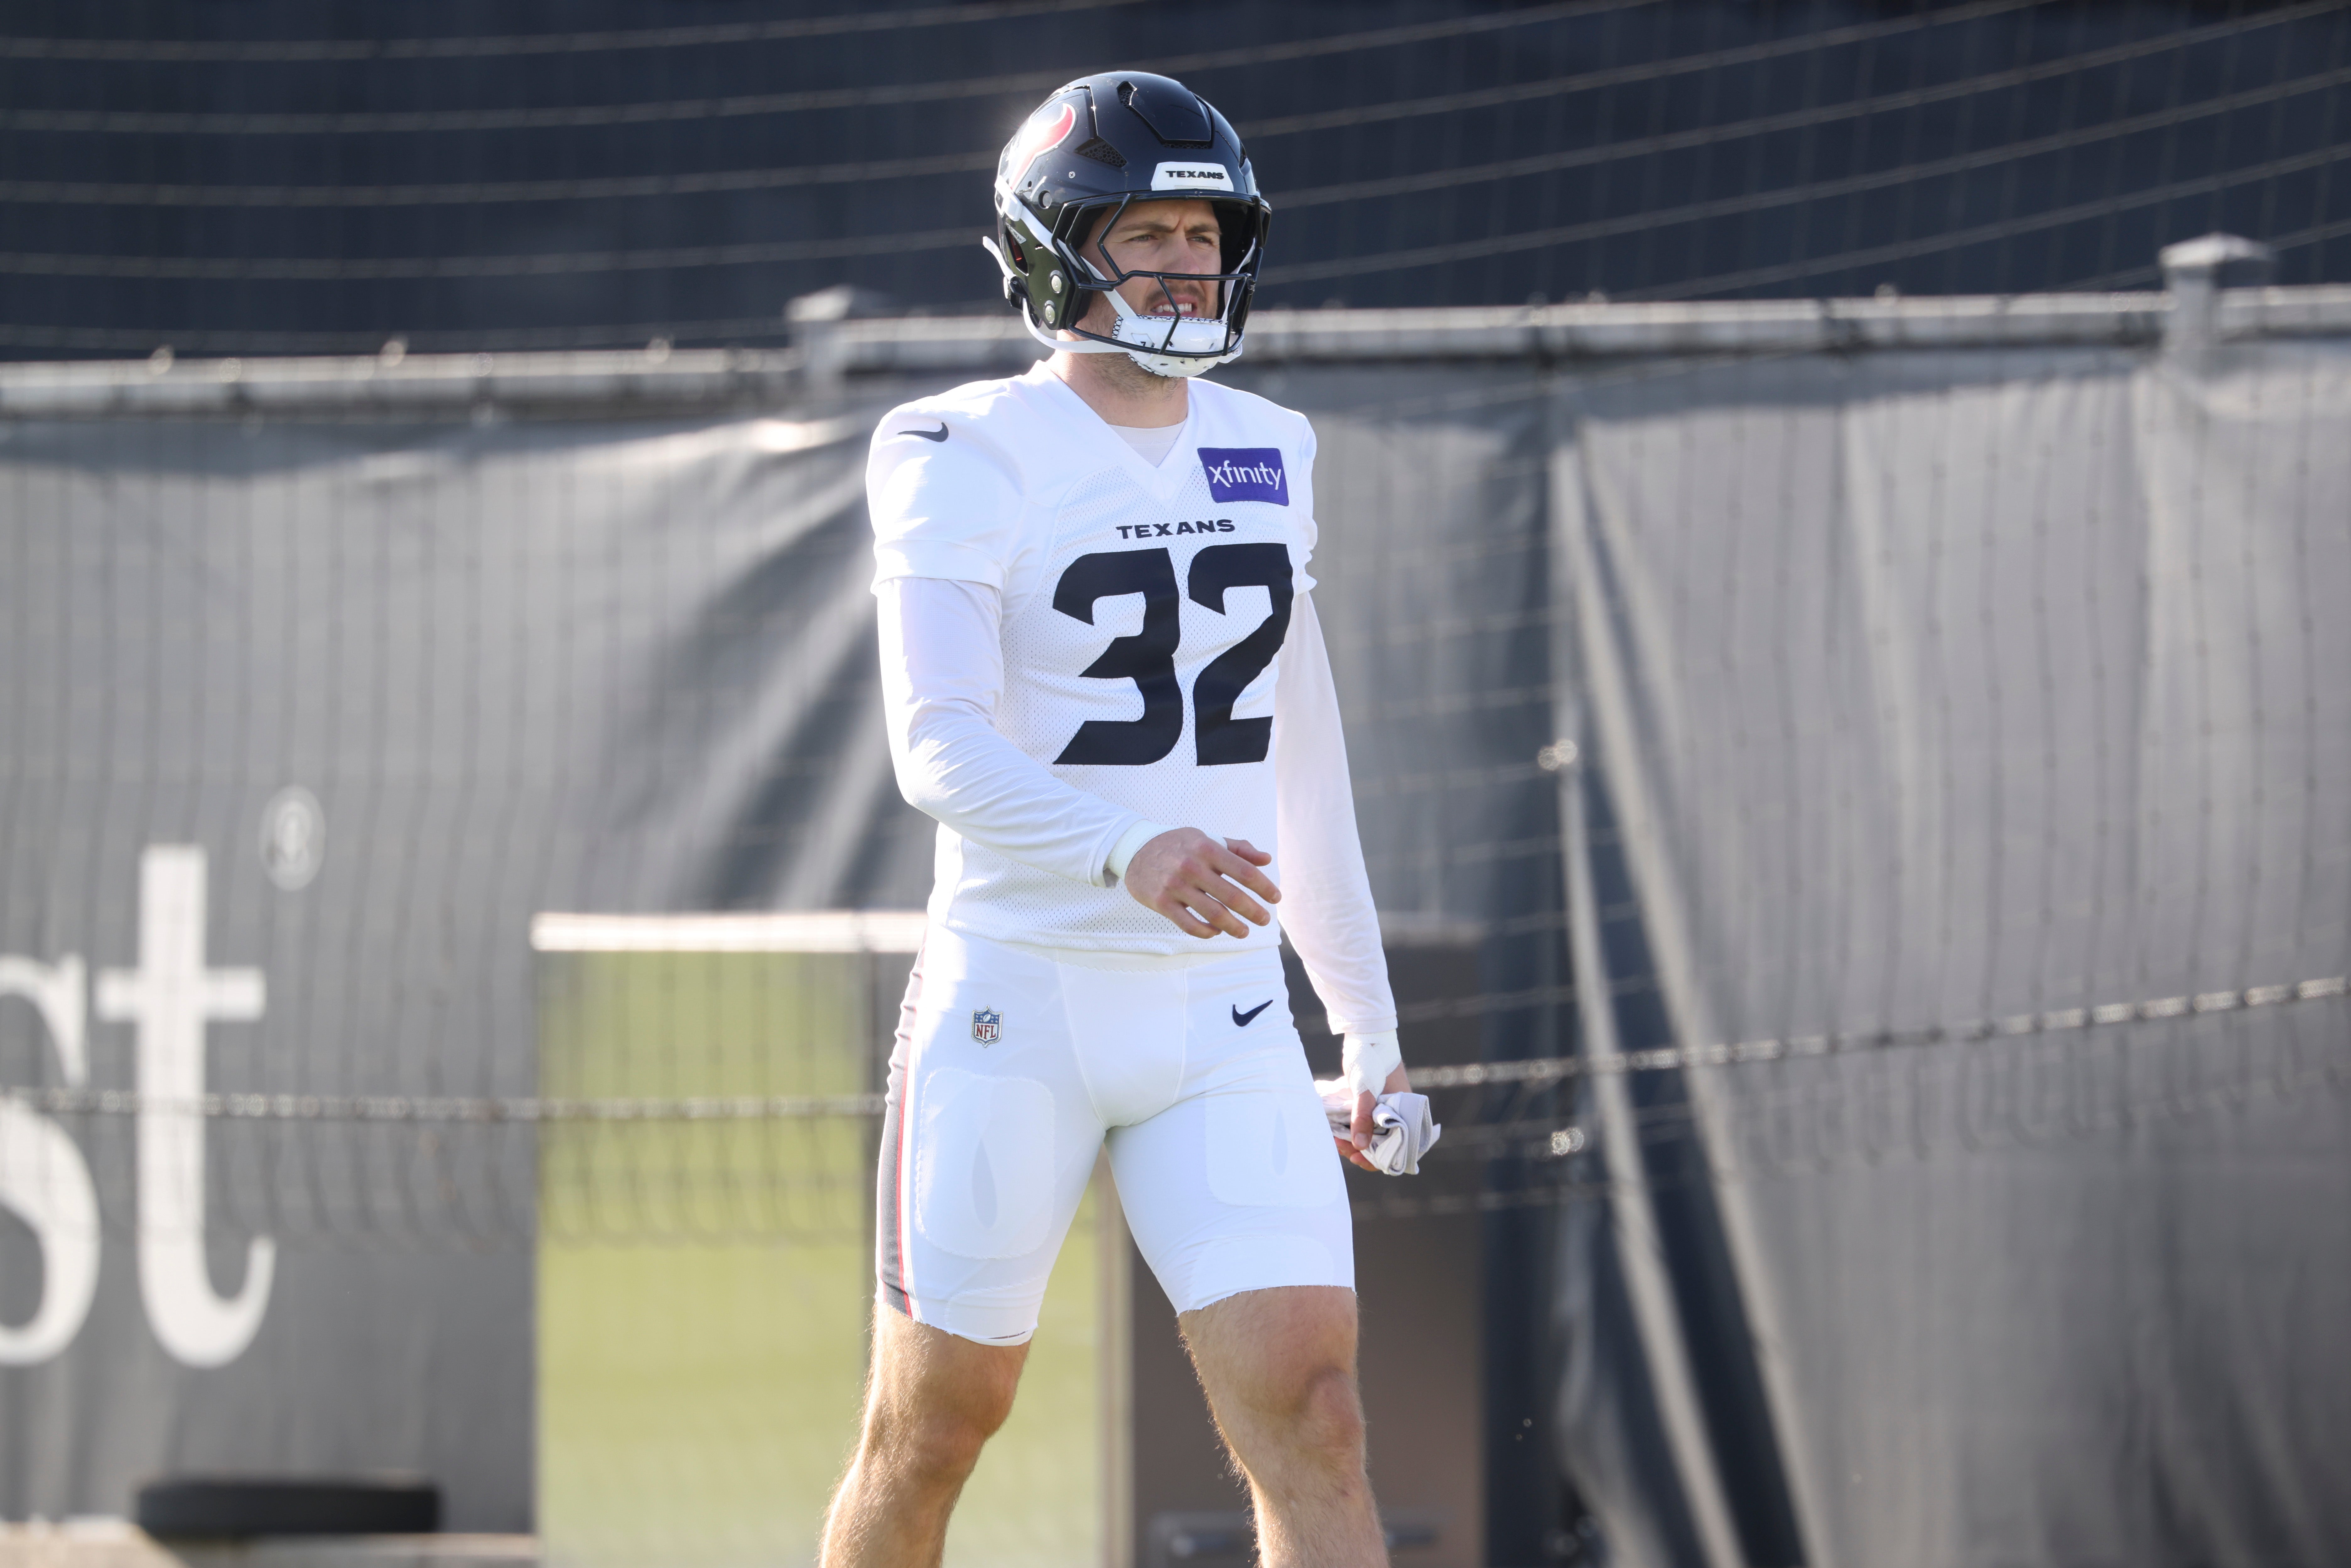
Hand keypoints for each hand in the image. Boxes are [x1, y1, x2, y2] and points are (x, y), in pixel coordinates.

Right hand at [1122, 829, 1280, 938]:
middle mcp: (1192, 866)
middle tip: (1265, 920)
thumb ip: (1238, 849)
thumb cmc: (1178, 845)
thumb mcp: (1207, 839)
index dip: (1264, 887)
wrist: (1135, 849)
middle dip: (1253, 911)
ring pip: (1213, 914)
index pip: (1244, 871)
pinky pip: (1189, 925)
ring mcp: (1175, 886)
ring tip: (1244, 931)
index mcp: (1207, 848)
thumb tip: (1266, 859)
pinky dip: (1206, 932)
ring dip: (1233, 927)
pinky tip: (1216, 931)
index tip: (1276, 898)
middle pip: (1232, 896)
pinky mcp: (1162, 902)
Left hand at [1337, 1062, 1411, 1171]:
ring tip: (1334, 1138)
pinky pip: (1363, 1123)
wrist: (1365, 1035)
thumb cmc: (1371, 1059)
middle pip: (1382, 1144)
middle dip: (1360, 1149)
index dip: (1379, 1158)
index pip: (1399, 1146)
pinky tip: (1336, 1130)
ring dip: (1353, 1140)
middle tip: (1339, 1145)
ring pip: (1370, 1135)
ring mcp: (1384, 1109)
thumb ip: (1363, 1116)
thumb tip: (1360, 1146)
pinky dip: (1351, 1129)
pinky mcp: (1372, 1104)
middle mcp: (1398, 1113)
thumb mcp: (1366, 1089)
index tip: (1357, 1158)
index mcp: (1406, 1112)